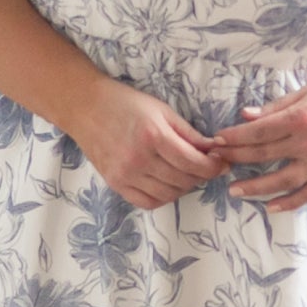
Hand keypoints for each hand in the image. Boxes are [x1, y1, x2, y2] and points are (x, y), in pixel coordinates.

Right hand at [72, 78, 224, 210]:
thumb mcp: (162, 110)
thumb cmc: (125, 103)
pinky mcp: (116, 184)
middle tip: (205, 166)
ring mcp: (126, 175)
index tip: (221, 164)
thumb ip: (189, 133)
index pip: (193, 163)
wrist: (85, 107)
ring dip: (184, 186)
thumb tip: (214, 150)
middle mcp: (139, 159)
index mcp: (153, 136)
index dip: (213, 167)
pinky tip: (167, 184)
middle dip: (201, 176)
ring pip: (169, 194)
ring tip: (187, 173)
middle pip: (183, 181)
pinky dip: (163, 197)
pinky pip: (148, 202)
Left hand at [206, 73, 306, 212]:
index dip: (234, 137)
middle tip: (216, 164)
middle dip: (236, 159)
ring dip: (255, 187)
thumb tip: (247, 115)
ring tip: (235, 192)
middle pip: (263, 155)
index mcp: (302, 117)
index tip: (217, 141)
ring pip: (282, 180)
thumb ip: (278, 106)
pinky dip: (289, 202)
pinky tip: (271, 207)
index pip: (258, 131)